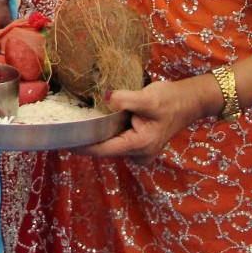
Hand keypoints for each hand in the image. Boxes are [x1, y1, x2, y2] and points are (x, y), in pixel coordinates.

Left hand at [76, 76, 218, 161]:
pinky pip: (118, 141)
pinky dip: (108, 133)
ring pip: (111, 145)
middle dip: (88, 139)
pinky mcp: (139, 147)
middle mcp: (139, 155)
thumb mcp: (148, 97)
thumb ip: (126, 99)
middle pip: (105, 149)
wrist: (189, 102)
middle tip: (66, 125)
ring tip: (79, 121)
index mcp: (139, 145)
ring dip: (98, 135)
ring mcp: (140, 153)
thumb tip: (106, 98)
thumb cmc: (171, 100)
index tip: (62, 140)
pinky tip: (99, 121)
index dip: (82, 146)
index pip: (102, 150)